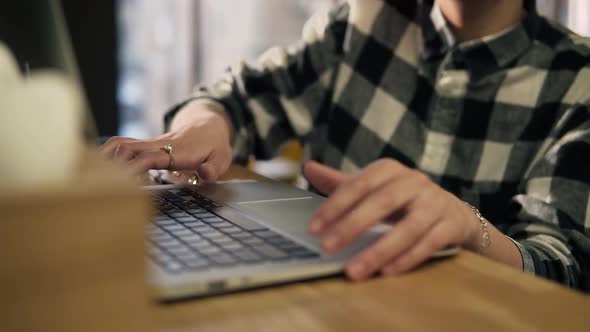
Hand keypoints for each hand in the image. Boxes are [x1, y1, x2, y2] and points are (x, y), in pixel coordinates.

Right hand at [101, 101, 232, 180]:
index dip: (134, 168)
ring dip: (105, 154)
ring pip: (122, 143)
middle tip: (92, 180)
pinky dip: (109, 152)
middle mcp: (160, 145)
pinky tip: (96, 164)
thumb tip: (204, 174)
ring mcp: (151, 143)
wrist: (209, 125)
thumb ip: (214, 167)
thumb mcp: (222, 158)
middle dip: (110, 162)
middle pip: (128, 147)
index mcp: (177, 151)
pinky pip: (124, 145)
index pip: (150, 158)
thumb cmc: (214, 145)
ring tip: (86, 171)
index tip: (120, 181)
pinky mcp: (147, 145)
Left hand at [305, 159, 480, 280]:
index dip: (335, 206)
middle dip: (352, 226)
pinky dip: (408, 258)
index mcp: (390, 170)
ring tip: (354, 270)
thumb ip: (342, 183)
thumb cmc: (404, 201)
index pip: (358, 185)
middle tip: (328, 247)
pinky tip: (387, 271)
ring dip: (379, 251)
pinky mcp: (451, 224)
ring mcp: (435, 202)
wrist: (453, 212)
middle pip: (381, 202)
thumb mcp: (374, 188)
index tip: (313, 228)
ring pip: (408, 227)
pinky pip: (429, 243)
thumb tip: (308, 167)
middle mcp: (414, 181)